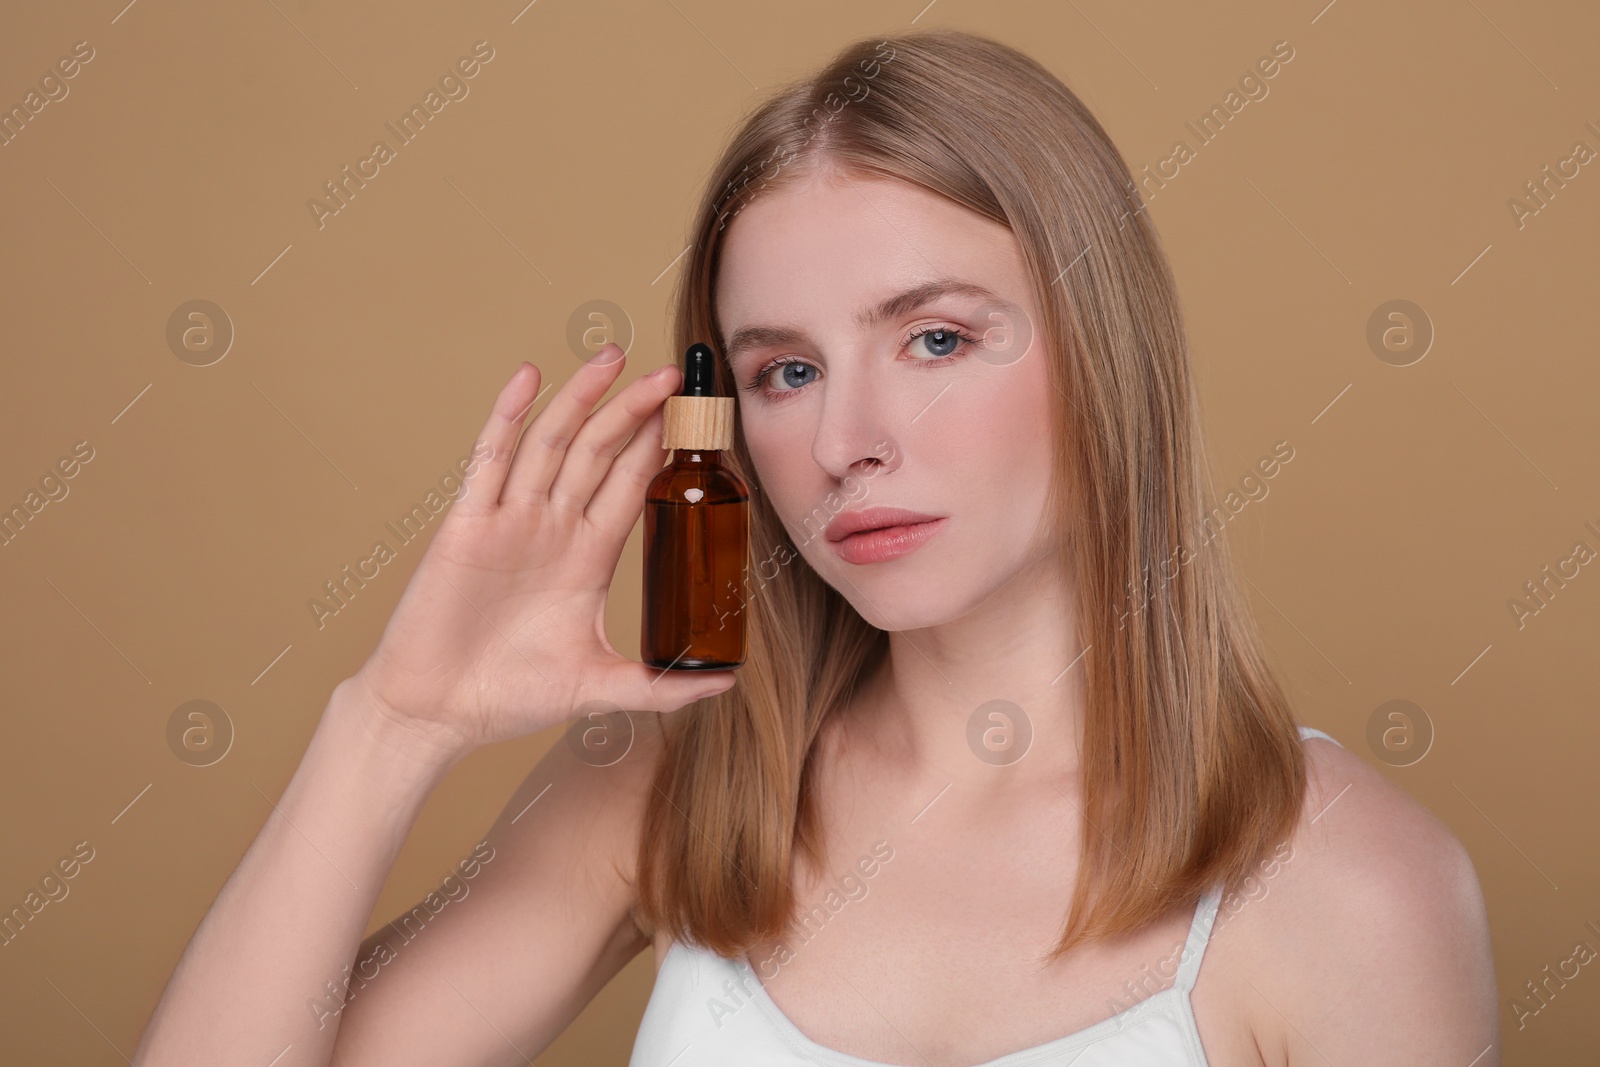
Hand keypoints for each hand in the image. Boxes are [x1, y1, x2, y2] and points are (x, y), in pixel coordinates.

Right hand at [348, 343, 736, 757]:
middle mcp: (551, 529)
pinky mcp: (468, 525)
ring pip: (551, 443)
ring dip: (580, 398)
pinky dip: (508, 415)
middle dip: (632, 411)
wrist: (435, 713)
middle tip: (667, 372)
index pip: (630, 486)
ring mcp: (509, 522)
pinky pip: (490, 459)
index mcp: (586, 558)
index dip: (656, 448)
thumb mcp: (600, 687)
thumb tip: (725, 682)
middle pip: (599, 452)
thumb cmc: (508, 698)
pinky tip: (530, 377)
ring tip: (612, 357)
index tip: (688, 413)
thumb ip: (662, 685)